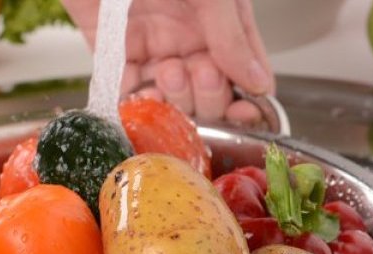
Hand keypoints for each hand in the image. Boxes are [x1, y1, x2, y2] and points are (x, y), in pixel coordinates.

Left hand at [63, 0, 274, 123]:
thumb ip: (231, 35)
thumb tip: (258, 82)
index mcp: (219, 19)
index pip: (243, 71)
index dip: (246, 98)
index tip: (244, 114)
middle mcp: (188, 37)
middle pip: (209, 92)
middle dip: (208, 94)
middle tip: (200, 74)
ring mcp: (152, 48)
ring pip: (172, 97)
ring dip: (174, 97)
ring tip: (168, 72)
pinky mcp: (115, 55)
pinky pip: (129, 91)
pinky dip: (137, 103)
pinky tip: (143, 97)